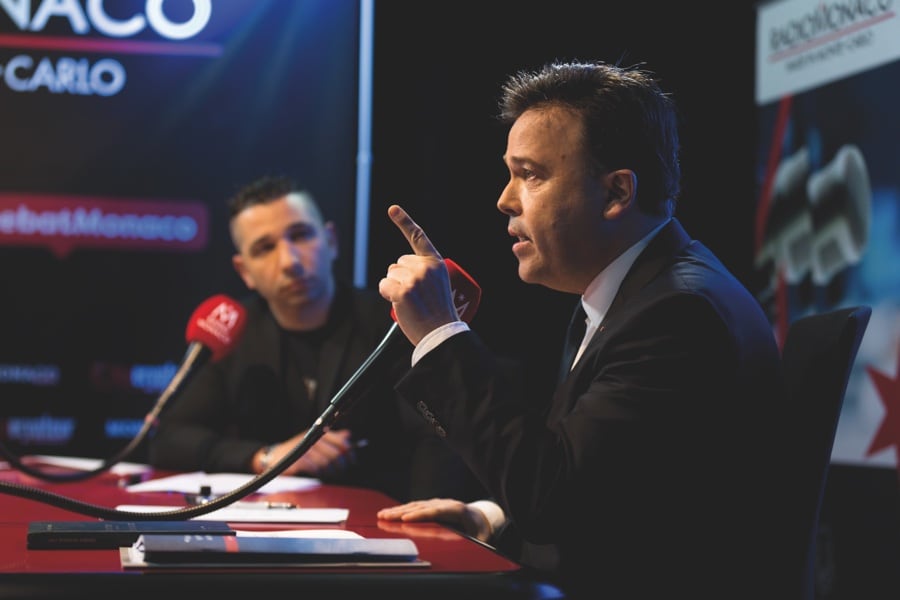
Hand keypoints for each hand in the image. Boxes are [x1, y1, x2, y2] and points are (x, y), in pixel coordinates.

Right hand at [257, 429, 354, 476]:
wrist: (274, 457)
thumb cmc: (297, 450)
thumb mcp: (315, 440)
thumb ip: (332, 438)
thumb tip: (348, 435)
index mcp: (319, 432)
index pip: (341, 442)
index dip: (350, 453)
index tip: (352, 461)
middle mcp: (313, 438)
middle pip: (335, 454)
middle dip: (341, 466)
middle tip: (340, 472)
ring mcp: (306, 449)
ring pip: (326, 463)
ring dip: (330, 472)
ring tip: (329, 475)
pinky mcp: (298, 460)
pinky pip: (315, 468)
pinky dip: (319, 473)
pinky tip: (318, 474)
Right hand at [376, 498, 491, 541]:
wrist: (482, 516)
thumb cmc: (480, 529)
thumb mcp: (481, 538)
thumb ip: (474, 543)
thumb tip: (467, 548)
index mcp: (457, 510)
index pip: (435, 511)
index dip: (419, 515)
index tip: (405, 519)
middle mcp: (445, 503)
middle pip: (420, 506)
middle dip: (401, 512)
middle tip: (385, 516)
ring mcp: (438, 503)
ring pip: (415, 505)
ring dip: (398, 510)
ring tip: (382, 515)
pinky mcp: (432, 506)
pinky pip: (415, 507)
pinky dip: (402, 510)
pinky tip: (391, 513)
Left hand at [378, 205, 459, 344]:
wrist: (442, 333)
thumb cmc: (438, 313)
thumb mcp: (438, 284)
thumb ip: (425, 272)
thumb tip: (401, 267)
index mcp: (436, 263)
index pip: (418, 237)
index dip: (404, 221)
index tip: (392, 209)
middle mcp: (425, 267)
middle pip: (398, 263)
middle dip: (400, 277)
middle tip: (415, 296)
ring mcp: (413, 278)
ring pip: (390, 274)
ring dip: (394, 287)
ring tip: (411, 302)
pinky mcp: (402, 291)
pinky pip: (384, 286)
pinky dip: (388, 295)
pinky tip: (402, 304)